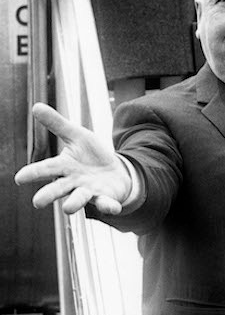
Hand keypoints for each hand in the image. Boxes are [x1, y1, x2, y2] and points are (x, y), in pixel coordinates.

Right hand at [15, 103, 131, 214]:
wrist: (115, 172)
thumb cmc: (91, 155)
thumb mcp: (78, 136)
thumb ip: (58, 124)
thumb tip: (36, 106)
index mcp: (65, 167)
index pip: (47, 168)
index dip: (34, 173)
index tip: (19, 178)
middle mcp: (74, 182)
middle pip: (58, 189)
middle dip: (48, 195)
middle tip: (37, 202)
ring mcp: (90, 192)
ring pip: (79, 199)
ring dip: (74, 203)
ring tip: (67, 208)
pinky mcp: (106, 199)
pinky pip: (107, 204)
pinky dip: (109, 206)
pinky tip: (112, 207)